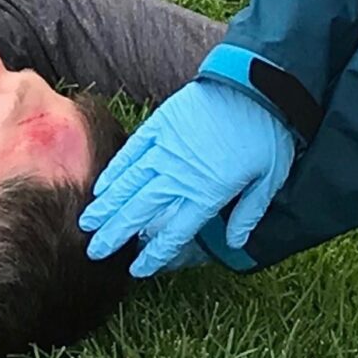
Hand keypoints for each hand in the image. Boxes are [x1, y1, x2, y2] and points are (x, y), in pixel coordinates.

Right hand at [82, 76, 297, 279]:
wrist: (253, 88)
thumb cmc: (266, 134)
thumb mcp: (269, 179)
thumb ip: (249, 212)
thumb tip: (236, 242)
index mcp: (207, 193)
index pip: (174, 232)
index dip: (154, 254)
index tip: (137, 269)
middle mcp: (178, 175)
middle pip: (140, 211)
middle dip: (115, 233)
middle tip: (94, 250)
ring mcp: (164, 150)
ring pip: (128, 184)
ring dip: (106, 206)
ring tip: (87, 222)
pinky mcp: (159, 127)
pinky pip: (130, 153)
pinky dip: (114, 171)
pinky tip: (101, 186)